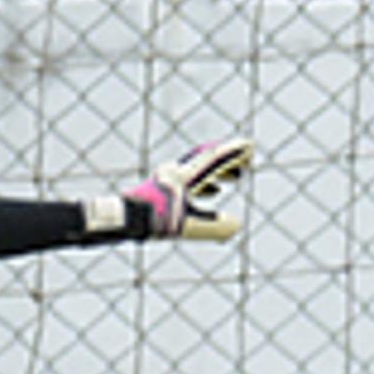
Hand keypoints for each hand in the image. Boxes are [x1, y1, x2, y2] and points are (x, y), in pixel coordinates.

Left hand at [105, 135, 252, 240]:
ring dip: (217, 173)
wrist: (124, 218)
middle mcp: (176, 174)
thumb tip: (237, 226)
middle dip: (228, 162)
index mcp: (184, 177)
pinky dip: (204, 184)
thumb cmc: (153, 220)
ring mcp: (168, 180)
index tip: (249, 146)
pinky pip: (190, 181)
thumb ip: (212, 226)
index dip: (234, 153)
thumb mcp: (186, 226)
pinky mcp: (162, 189)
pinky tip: (209, 193)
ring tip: (233, 179)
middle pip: (206, 162)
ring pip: (198, 172)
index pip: (213, 160)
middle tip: (246, 163)